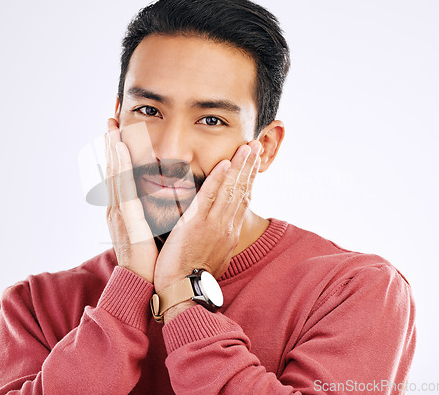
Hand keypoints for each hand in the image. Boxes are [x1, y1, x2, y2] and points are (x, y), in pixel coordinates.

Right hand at [105, 118, 157, 282]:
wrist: (142, 280)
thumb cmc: (149, 258)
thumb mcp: (148, 231)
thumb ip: (149, 214)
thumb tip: (157, 200)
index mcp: (123, 210)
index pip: (119, 176)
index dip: (117, 155)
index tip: (117, 134)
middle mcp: (117, 207)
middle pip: (113, 170)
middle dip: (111, 145)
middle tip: (110, 121)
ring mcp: (119, 211)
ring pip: (115, 173)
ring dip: (113, 149)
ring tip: (112, 127)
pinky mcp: (126, 216)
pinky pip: (123, 185)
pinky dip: (120, 165)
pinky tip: (120, 149)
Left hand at [153, 140, 261, 292]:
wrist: (183, 291)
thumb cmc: (193, 276)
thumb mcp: (214, 258)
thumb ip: (218, 241)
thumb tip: (220, 233)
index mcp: (230, 233)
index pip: (243, 201)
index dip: (248, 180)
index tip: (252, 165)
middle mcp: (228, 226)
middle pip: (242, 191)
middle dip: (249, 167)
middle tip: (256, 147)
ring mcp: (215, 225)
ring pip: (231, 190)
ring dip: (240, 166)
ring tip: (247, 147)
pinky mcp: (198, 224)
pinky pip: (210, 196)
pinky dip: (219, 179)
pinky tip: (225, 163)